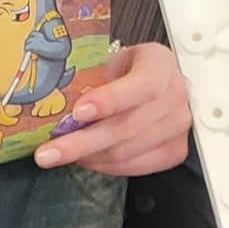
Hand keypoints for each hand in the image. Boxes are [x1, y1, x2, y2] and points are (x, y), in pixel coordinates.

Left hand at [35, 41, 189, 176]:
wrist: (138, 79)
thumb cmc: (117, 69)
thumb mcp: (103, 61)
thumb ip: (87, 79)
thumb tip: (51, 105)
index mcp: (160, 61)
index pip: (143, 84)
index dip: (111, 100)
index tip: (78, 112)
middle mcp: (177, 92)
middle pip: (129, 125)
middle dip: (83, 142)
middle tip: (48, 152)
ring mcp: (180, 124)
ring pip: (127, 151)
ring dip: (88, 156)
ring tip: (59, 154)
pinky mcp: (175, 150)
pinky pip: (135, 167)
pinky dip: (104, 166)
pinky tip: (84, 159)